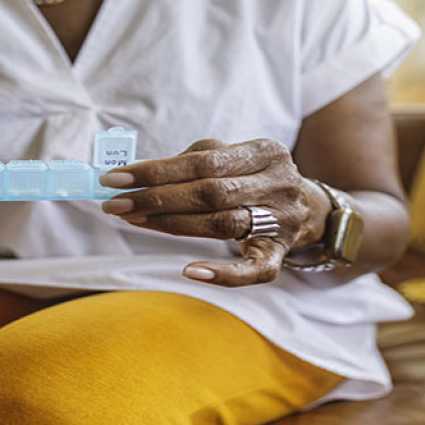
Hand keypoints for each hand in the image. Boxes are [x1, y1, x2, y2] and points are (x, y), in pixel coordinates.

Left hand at [99, 139, 330, 286]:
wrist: (309, 209)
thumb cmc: (253, 179)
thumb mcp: (234, 156)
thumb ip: (195, 159)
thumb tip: (139, 173)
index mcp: (265, 151)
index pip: (203, 160)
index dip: (156, 170)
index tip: (115, 178)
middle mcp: (279, 184)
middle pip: (210, 192)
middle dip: (156, 198)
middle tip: (115, 203)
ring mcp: (282, 221)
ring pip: (222, 225)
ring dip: (170, 225)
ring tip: (133, 220)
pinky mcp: (280, 253)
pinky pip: (253, 270)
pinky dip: (222, 273)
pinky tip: (189, 270)